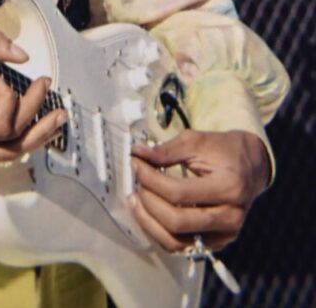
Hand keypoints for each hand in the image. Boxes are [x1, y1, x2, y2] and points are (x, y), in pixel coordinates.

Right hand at [0, 26, 65, 166]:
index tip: (1, 75)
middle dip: (35, 110)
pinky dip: (21, 142)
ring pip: (9, 153)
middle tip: (44, 84)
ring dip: (39, 135)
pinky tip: (37, 128)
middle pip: (9, 136)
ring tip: (58, 116)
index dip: (10, 96)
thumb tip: (23, 58)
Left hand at [129, 129, 270, 251]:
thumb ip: (166, 150)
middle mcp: (230, 216)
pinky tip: (149, 213)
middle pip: (177, 221)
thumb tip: (137, 154)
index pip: (178, 192)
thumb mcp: (196, 141)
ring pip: (177, 241)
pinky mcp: (218, 242)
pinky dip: (160, 232)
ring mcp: (225, 234)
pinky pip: (182, 245)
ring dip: (149, 222)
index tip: (135, 163)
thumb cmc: (224, 151)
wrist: (251, 166)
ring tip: (136, 200)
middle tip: (136, 182)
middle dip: (148, 201)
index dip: (150, 179)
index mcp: (228, 187)